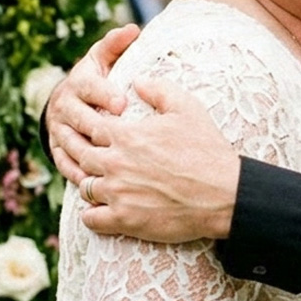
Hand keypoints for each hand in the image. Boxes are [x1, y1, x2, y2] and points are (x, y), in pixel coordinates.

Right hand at [46, 25, 138, 185]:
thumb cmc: (99, 80)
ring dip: (89, 155)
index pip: (90, 87)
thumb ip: (117, 46)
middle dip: (98, 127)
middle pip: (79, 118)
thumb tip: (133, 29)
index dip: (105, 94)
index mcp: (79, 83)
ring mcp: (59, 130)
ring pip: (72, 144)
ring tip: (110, 167)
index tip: (122, 103)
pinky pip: (66, 165)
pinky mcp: (58, 151)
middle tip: (118, 137)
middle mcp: (64, 106)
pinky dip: (80, 175)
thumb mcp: (105, 60)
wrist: (71, 102)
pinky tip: (97, 185)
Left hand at [77, 76, 240, 241]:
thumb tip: (137, 80)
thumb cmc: (207, 150)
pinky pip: (91, 219)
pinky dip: (92, 215)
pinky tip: (100, 211)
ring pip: (83, 187)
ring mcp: (118, 193)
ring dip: (87, 183)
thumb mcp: (188, 108)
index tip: (88, 128)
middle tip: (79, 152)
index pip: (88, 126)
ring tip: (94, 182)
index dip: (86, 126)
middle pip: (79, 155)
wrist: (224, 194)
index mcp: (126, 135)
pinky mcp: (124, 220)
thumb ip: (159, 90)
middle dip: (76, 151)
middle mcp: (115, 163)